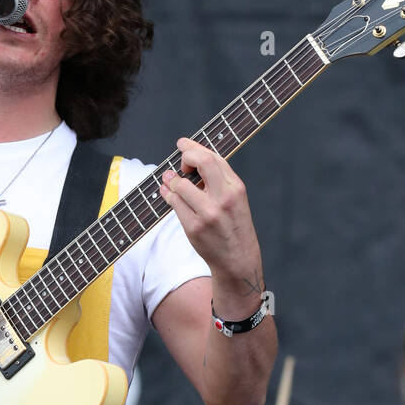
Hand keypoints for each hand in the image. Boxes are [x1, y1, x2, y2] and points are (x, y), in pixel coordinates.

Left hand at [158, 137, 258, 277]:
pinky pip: (174, 203)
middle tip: (179, 162)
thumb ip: (219, 179)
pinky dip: (167, 195)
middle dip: (185, 156)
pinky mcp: (194, 227)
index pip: (213, 158)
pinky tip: (167, 193)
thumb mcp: (235, 199)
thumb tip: (192, 157)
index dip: (194, 148)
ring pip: (181, 184)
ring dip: (171, 180)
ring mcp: (209, 214)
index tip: (183, 145)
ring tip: (169, 180)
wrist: (238, 259)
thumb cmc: (234, 225)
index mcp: (236, 188)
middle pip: (201, 162)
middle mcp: (224, 198)